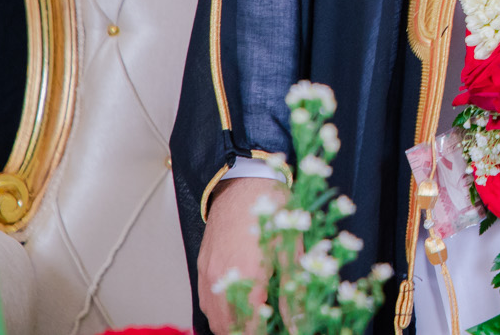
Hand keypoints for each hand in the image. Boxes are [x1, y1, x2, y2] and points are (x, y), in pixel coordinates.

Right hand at [197, 175, 284, 332]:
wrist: (245, 180)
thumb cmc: (272, 208)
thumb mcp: (293, 249)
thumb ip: (293, 290)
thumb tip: (297, 320)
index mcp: (247, 275)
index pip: (248, 327)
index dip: (262, 332)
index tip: (275, 329)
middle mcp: (221, 279)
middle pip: (227, 327)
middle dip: (246, 330)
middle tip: (265, 324)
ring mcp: (208, 273)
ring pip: (213, 317)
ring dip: (231, 324)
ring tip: (254, 318)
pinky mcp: (202, 266)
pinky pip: (205, 301)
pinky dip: (219, 311)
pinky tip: (238, 303)